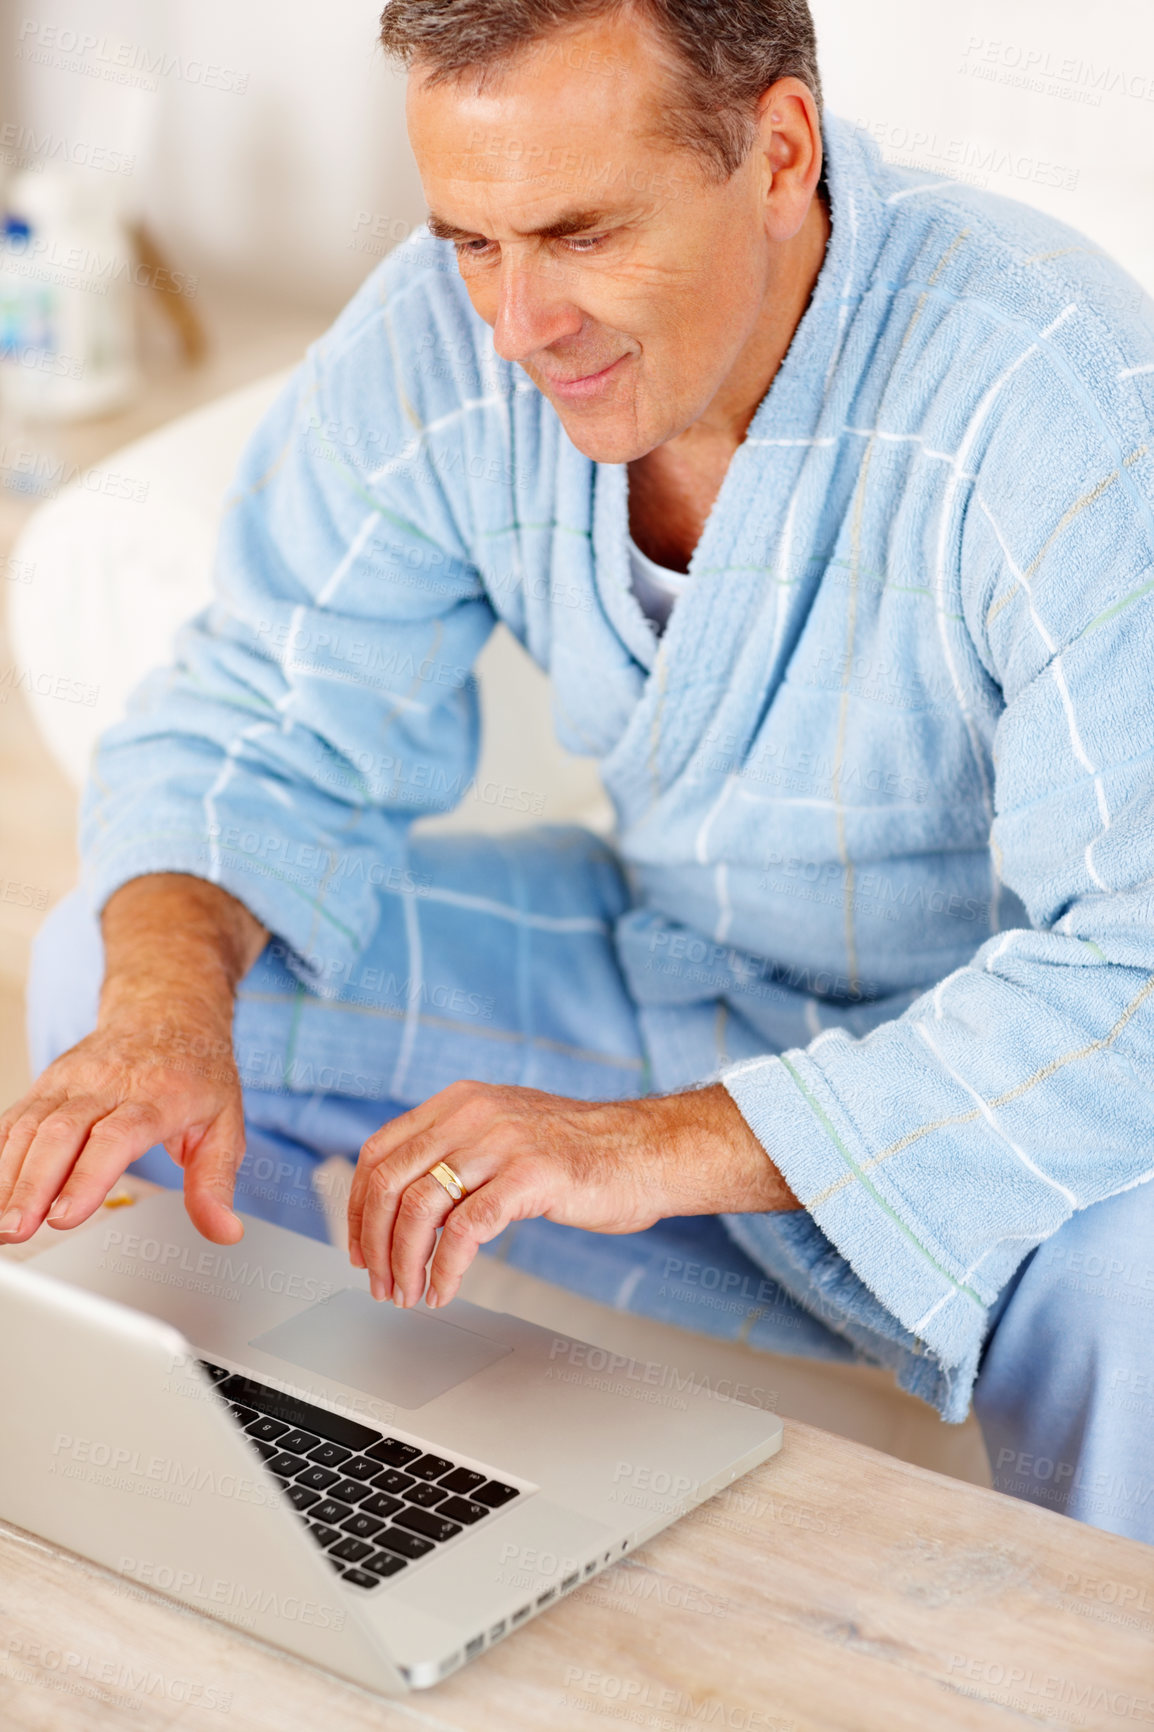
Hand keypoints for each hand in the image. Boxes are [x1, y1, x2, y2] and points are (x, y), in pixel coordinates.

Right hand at [0, 873, 266, 1246]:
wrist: (168, 1009)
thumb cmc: (196, 1070)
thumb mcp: (226, 1123)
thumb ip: (216, 1182)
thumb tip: (224, 1231)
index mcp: (158, 1095)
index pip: (116, 1136)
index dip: (87, 1176)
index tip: (66, 1215)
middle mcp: (109, 1083)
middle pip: (62, 1132)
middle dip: (34, 1185)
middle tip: (18, 1229)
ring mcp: (73, 1080)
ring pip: (32, 1125)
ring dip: (10, 1175)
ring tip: (2, 1223)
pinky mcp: (49, 1083)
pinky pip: (16, 1117)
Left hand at [346, 1079, 799, 1307]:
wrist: (650, 1149)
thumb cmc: (583, 1152)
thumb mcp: (507, 1130)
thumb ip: (458, 1149)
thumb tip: (404, 1195)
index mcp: (460, 1102)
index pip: (379, 1151)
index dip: (357, 1206)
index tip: (359, 1246)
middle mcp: (474, 1114)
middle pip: (388, 1181)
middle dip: (373, 1242)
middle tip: (379, 1282)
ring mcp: (502, 1143)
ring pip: (418, 1208)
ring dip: (404, 1263)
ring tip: (409, 1295)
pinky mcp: (530, 1177)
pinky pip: (465, 1231)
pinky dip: (445, 1270)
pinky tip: (445, 1291)